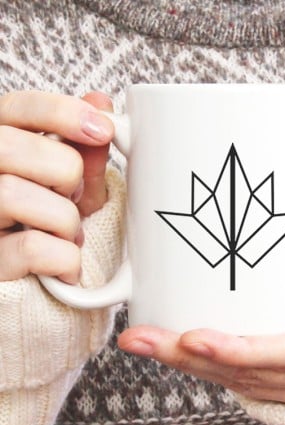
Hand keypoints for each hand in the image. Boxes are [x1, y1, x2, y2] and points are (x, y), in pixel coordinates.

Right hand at [0, 90, 113, 283]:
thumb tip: (100, 103)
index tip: (103, 129)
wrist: (38, 289)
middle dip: (65, 172)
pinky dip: (65, 259)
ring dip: (64, 220)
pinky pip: (31, 248)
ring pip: (13, 195)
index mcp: (0, 147)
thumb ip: (83, 149)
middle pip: (12, 148)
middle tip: (74, 196)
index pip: (15, 107)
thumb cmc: (52, 225)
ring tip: (69, 235)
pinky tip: (67, 266)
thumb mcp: (72, 187)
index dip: (61, 111)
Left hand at [118, 255, 284, 403]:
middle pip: (242, 372)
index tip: (192, 337)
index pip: (279, 355)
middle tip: (138, 339)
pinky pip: (241, 379)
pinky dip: (205, 368)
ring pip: (234, 379)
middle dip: (186, 358)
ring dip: (185, 364)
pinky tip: (176, 353)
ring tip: (143, 342)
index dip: (235, 351)